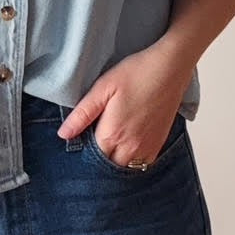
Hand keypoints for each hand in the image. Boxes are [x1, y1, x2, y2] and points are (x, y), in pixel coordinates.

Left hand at [56, 41, 189, 167]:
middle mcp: (131, 147)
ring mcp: (147, 147)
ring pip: (125, 167)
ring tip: (112, 140)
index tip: (83, 137)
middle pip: (108, 166)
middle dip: (100, 158)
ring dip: (116, 160)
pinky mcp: (159, 143)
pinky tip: (128, 143)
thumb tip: (63, 134)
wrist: (170, 68)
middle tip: (97, 137)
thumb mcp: (102, 88)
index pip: (91, 158)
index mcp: (112, 134)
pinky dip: (133, 159)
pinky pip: (142, 164)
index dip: (84, 150)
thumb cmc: (136, 73)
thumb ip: (82, 115)